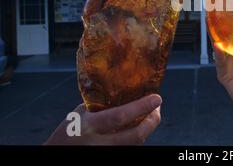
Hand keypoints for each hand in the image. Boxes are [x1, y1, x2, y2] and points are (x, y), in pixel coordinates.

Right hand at [45, 94, 161, 144]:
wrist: (58, 154)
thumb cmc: (66, 134)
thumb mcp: (78, 116)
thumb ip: (99, 107)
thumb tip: (122, 94)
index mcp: (89, 126)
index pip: (120, 116)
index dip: (141, 107)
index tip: (157, 98)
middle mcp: (99, 142)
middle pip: (136, 135)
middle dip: (152, 121)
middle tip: (157, 109)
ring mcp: (106, 152)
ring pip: (136, 143)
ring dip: (146, 129)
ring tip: (149, 116)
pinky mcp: (112, 156)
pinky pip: (130, 148)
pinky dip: (136, 138)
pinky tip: (137, 128)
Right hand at [213, 32, 232, 117]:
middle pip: (225, 40)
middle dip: (220, 29)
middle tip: (219, 13)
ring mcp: (228, 65)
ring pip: (219, 49)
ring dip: (216, 38)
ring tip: (213, 26)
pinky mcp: (224, 74)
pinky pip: (220, 62)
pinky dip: (218, 54)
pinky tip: (218, 46)